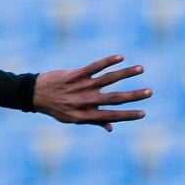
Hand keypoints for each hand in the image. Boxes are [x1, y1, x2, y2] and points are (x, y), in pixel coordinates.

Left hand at [32, 54, 150, 130]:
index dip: (127, 116)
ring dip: (125, 73)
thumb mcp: (72, 118)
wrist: (34, 94)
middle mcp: (84, 102)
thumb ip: (92, 120)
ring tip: (141, 69)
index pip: (110, 116)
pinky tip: (121, 57)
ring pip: (107, 80)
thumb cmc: (56, 108)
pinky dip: (108, 61)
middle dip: (133, 96)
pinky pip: (94, 67)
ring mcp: (80, 87)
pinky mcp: (75, 74)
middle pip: (113, 99)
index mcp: (84, 115)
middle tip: (149, 92)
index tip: (143, 113)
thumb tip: (111, 127)